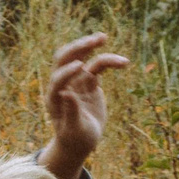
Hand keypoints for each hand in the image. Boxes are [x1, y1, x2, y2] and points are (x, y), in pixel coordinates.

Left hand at [37, 33, 128, 178]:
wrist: (81, 141)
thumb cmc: (75, 139)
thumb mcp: (73, 130)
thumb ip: (70, 112)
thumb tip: (65, 93)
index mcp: (54, 98)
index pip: (57, 80)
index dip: (67, 72)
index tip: (80, 66)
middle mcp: (63, 85)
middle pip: (65, 59)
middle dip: (77, 48)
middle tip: (92, 41)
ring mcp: (76, 81)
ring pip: (81, 57)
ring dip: (90, 46)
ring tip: (103, 37)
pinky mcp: (89, 81)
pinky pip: (98, 66)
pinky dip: (109, 61)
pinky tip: (124, 62)